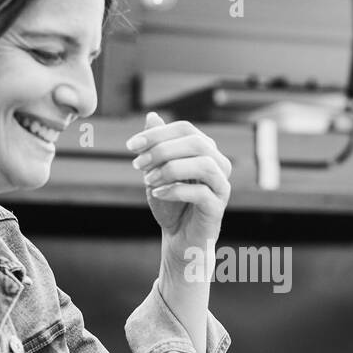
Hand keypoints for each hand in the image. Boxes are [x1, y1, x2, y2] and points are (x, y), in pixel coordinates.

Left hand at [129, 113, 231, 262]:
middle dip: (162, 150)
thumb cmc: (170, 203)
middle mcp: (218, 163)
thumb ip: (158, 146)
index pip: (185, 128)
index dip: (156, 133)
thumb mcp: (158, 171)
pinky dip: (175, 190)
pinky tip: (158, 194)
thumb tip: (152, 115)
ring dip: (170, 169)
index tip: (130, 146)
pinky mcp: (218, 207)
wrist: (179, 237)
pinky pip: (201, 193)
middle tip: (137, 165)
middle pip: (196, 142)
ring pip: (203, 164)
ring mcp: (221, 185)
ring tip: (149, 180)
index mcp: (205, 150)